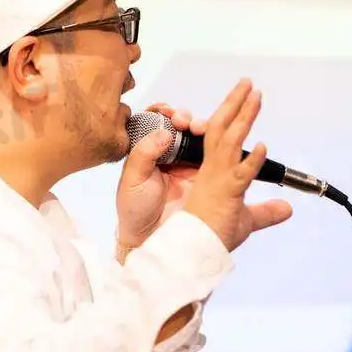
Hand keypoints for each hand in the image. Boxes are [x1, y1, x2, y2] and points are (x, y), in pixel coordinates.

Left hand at [115, 103, 205, 248]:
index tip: (167, 113)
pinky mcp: (206, 177)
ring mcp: (189, 164)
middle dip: (185, 117)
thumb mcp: (132, 180)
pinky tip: (219, 139)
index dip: (164, 113)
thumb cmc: (135, 209)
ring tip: (199, 128)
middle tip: (184, 121)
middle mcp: (171, 154)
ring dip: (201, 127)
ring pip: (199, 137)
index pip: (158, 122)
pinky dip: (218, 145)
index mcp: (150, 151)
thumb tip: (162, 133)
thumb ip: (143, 155)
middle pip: (182, 126)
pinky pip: (215, 156)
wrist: (150, 239)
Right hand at [182, 79, 292, 251]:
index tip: (246, 97)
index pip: (220, 135)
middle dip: (235, 104)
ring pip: (227, 141)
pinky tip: (262, 146)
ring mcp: (214, 179)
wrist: (184, 252)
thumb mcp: (243, 221)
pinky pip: (238, 174)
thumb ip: (264, 212)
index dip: (232, 114)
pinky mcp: (222, 194)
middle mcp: (209, 170)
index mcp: (211, 171)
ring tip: (254, 96)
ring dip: (242, 117)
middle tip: (248, 83)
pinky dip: (251, 160)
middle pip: (221, 128)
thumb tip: (288, 208)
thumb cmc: (207, 236)